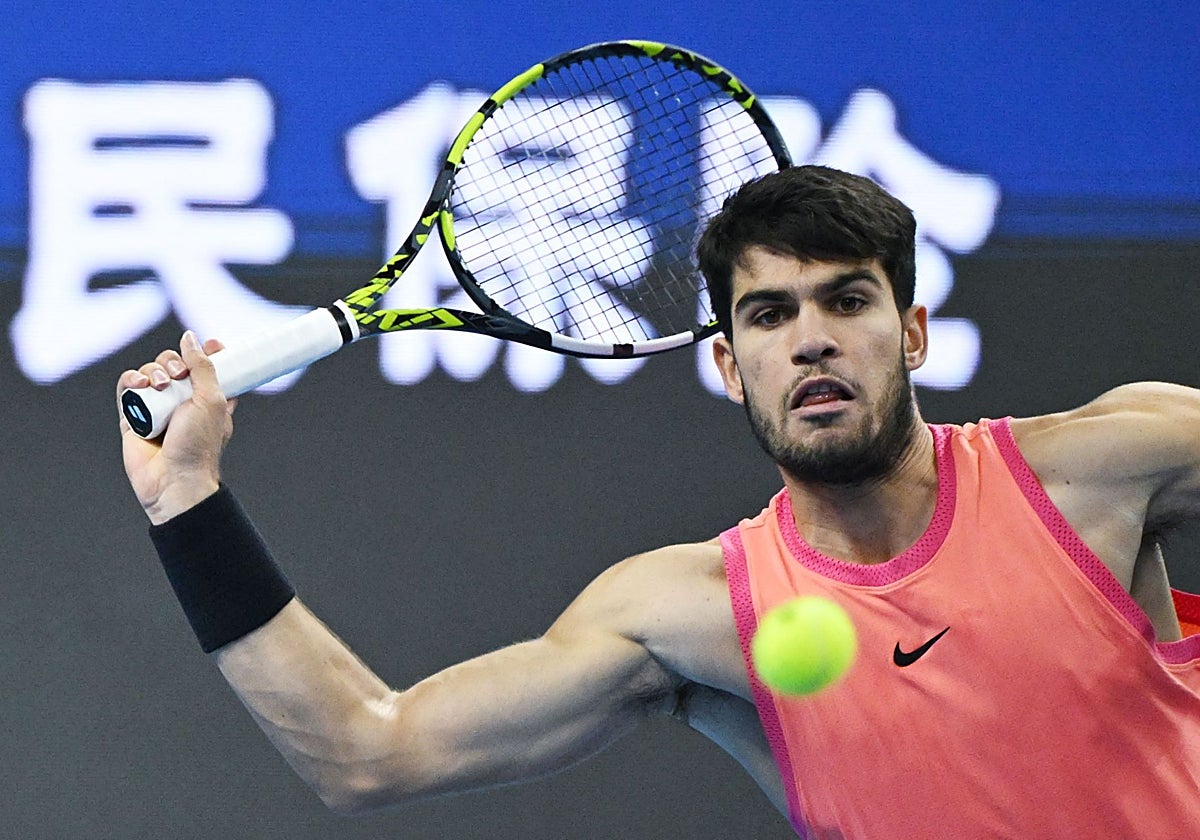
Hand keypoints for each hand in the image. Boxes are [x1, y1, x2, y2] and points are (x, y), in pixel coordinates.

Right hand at [117, 331, 236, 524]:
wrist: (173, 479)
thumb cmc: (198, 445)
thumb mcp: (211, 400)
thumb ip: (203, 367)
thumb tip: (191, 337)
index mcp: (208, 399)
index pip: (206, 368)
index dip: (207, 353)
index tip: (212, 345)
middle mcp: (182, 401)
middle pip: (174, 364)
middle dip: (174, 361)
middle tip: (178, 374)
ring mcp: (156, 407)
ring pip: (150, 372)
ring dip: (154, 370)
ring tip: (161, 385)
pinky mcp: (132, 414)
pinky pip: (128, 386)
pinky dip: (132, 378)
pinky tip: (139, 382)